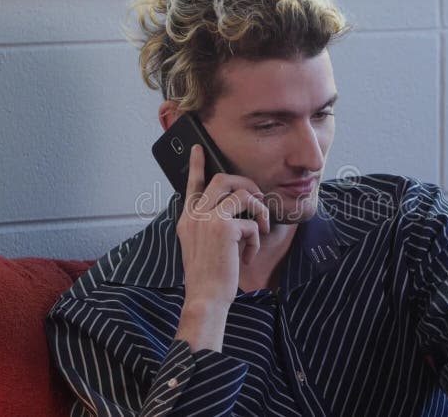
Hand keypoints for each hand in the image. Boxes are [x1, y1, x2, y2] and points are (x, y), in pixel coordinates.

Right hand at [174, 144, 269, 350]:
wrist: (205, 297)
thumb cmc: (207, 277)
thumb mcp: (201, 247)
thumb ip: (210, 227)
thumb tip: (236, 214)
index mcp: (187, 220)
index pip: (192, 185)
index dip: (196, 165)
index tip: (198, 149)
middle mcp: (195, 215)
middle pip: (223, 179)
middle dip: (246, 183)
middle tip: (258, 196)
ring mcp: (208, 219)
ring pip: (243, 195)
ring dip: (259, 210)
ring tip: (260, 228)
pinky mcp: (224, 228)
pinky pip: (251, 223)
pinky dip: (255, 240)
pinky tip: (248, 256)